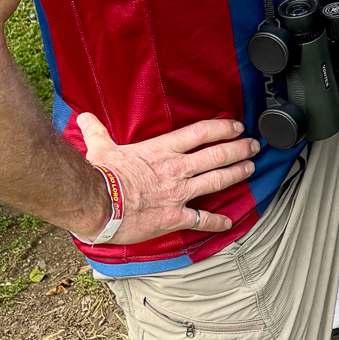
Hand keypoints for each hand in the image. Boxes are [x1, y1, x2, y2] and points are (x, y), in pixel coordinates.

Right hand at [74, 112, 258, 246]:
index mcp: (162, 150)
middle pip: (217, 155)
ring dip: (237, 174)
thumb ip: (96, 131)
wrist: (97, 205)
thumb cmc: (99, 176)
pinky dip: (216, 221)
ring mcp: (178, 193)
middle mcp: (176, 169)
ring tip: (251, 169)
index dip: (223, 129)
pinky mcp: (173, 216)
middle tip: (254, 146)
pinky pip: (200, 219)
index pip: (201, 133)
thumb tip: (84, 117)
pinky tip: (228, 222)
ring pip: (217, 180)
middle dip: (239, 149)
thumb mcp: (100, 148)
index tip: (237, 127)